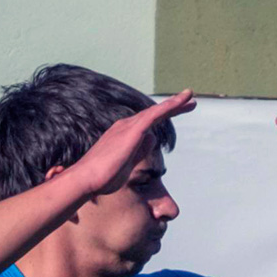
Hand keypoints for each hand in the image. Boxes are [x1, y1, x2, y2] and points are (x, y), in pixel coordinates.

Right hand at [66, 91, 195, 196]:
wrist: (86, 179)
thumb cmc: (102, 178)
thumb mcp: (126, 165)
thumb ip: (139, 152)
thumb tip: (152, 139)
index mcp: (122, 135)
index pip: (146, 122)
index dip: (162, 116)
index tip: (176, 112)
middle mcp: (124, 127)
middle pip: (153, 113)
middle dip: (172, 106)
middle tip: (190, 100)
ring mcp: (128, 127)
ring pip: (156, 111)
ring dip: (175, 103)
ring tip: (191, 97)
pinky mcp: (133, 131)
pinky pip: (155, 114)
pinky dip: (169, 106)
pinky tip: (182, 101)